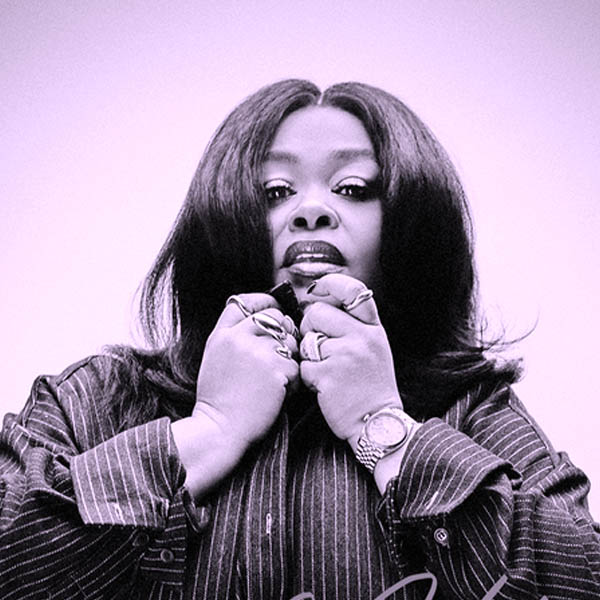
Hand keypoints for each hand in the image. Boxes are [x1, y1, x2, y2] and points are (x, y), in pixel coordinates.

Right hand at [194, 293, 299, 450]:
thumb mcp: (214, 358)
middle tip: (280, 352)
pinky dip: (293, 380)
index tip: (272, 309)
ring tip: (275, 379)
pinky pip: (296, 365)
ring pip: (289, 341)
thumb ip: (233, 337)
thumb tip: (264, 322)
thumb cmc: (218, 399)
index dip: (262, 302)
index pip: (243, 302)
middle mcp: (239, 338)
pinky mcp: (277, 369)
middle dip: (282, 330)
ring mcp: (259, 352)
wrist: (219, 429)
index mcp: (221, 335)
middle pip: (272, 317)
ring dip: (289, 358)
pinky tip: (280, 393)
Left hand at [299, 274, 401, 447]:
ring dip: (309, 355)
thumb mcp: (374, 348)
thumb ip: (353, 326)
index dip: (331, 283)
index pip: (354, 291)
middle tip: (319, 346)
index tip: (317, 290)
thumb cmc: (371, 387)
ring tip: (327, 371)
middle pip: (318, 312)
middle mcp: (362, 337)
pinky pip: (304, 366)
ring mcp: (345, 356)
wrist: (378, 423)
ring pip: (307, 340)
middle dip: (310, 327)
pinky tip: (324, 387)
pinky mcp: (329, 375)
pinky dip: (308, 378)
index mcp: (373, 329)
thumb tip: (319, 305)